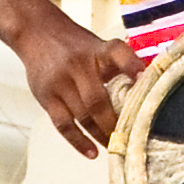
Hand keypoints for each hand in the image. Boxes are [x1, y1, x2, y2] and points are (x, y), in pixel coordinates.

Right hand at [12, 17, 131, 163]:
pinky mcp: (46, 96)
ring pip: (83, 116)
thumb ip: (120, 64)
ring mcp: (61, 82)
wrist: (36, 31)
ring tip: (115, 148)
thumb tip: (148, 87)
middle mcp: (79, 65)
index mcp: (99, 50)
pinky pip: (63, 123)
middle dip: (115, 124)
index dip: (131, 65)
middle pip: (98, 100)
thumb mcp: (99, 46)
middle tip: (130, 140)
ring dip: (100, 135)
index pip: (117, 53)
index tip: (144, 79)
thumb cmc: (75, 45)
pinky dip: (79, 141)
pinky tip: (92, 152)